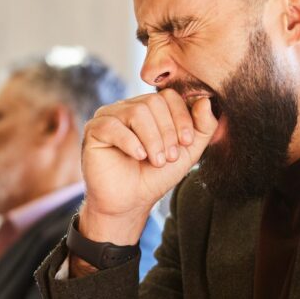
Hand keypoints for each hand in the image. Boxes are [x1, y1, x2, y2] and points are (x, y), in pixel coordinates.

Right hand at [80, 90, 216, 243]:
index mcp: (149, 109)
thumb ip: (203, 127)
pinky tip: (138, 157)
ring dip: (152, 139)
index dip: (181, 117)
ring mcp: (108, 117)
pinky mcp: (93, 130)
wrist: (129, 202)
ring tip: (155, 160)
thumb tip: (206, 101)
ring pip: (135, 112)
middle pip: (153, 102)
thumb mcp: (188, 152)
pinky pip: (113, 126)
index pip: (168, 96)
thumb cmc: (155, 176)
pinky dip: (130, 142)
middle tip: (168, 157)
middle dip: (167, 131)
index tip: (185, 143)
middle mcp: (127, 108)